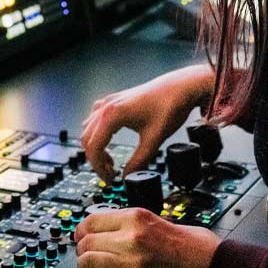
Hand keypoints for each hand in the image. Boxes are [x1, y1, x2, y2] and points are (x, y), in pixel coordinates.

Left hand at [75, 207, 220, 267]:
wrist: (214, 265)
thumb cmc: (192, 244)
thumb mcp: (158, 218)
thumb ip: (132, 222)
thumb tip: (108, 228)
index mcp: (136, 216)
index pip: (91, 219)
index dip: (81, 230)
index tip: (80, 235)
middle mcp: (131, 237)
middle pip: (87, 241)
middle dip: (81, 249)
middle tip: (84, 254)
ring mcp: (133, 263)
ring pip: (89, 262)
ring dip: (85, 267)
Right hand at [81, 65, 213, 179]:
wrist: (179, 87)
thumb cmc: (168, 107)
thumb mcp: (154, 139)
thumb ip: (139, 161)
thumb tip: (128, 177)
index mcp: (112, 115)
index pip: (93, 147)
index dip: (99, 167)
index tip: (109, 179)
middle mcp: (107, 106)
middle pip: (87, 139)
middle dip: (96, 160)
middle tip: (110, 174)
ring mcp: (110, 101)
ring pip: (89, 128)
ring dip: (96, 147)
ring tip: (111, 161)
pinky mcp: (115, 100)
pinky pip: (96, 118)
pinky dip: (98, 133)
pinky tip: (110, 140)